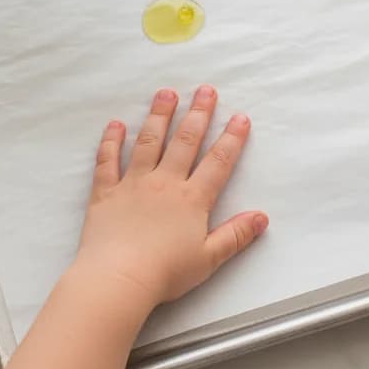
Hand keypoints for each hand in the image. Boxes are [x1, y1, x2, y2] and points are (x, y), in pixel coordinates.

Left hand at [75, 85, 267, 309]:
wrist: (119, 278)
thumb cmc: (165, 272)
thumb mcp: (208, 259)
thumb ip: (236, 235)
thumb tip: (262, 217)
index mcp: (192, 199)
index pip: (218, 162)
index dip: (231, 138)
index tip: (240, 117)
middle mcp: (165, 183)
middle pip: (185, 141)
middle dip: (198, 113)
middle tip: (206, 90)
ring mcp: (134, 183)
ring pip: (149, 142)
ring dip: (159, 116)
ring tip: (167, 93)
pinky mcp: (106, 192)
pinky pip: (108, 161)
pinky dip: (111, 141)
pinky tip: (116, 124)